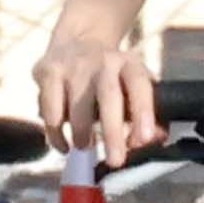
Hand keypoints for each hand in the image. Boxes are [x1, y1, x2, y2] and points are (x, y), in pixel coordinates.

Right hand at [34, 1, 157, 160]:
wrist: (76, 40)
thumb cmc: (111, 76)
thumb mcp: (133, 86)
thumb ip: (148, 113)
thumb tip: (156, 139)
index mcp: (129, 64)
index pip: (140, 84)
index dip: (143, 112)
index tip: (145, 139)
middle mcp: (103, 61)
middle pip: (108, 96)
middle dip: (112, 132)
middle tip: (116, 161)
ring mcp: (72, 66)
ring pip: (76, 108)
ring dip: (81, 135)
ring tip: (86, 146)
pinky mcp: (47, 73)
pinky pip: (49, 113)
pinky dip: (56, 135)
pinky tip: (64, 144)